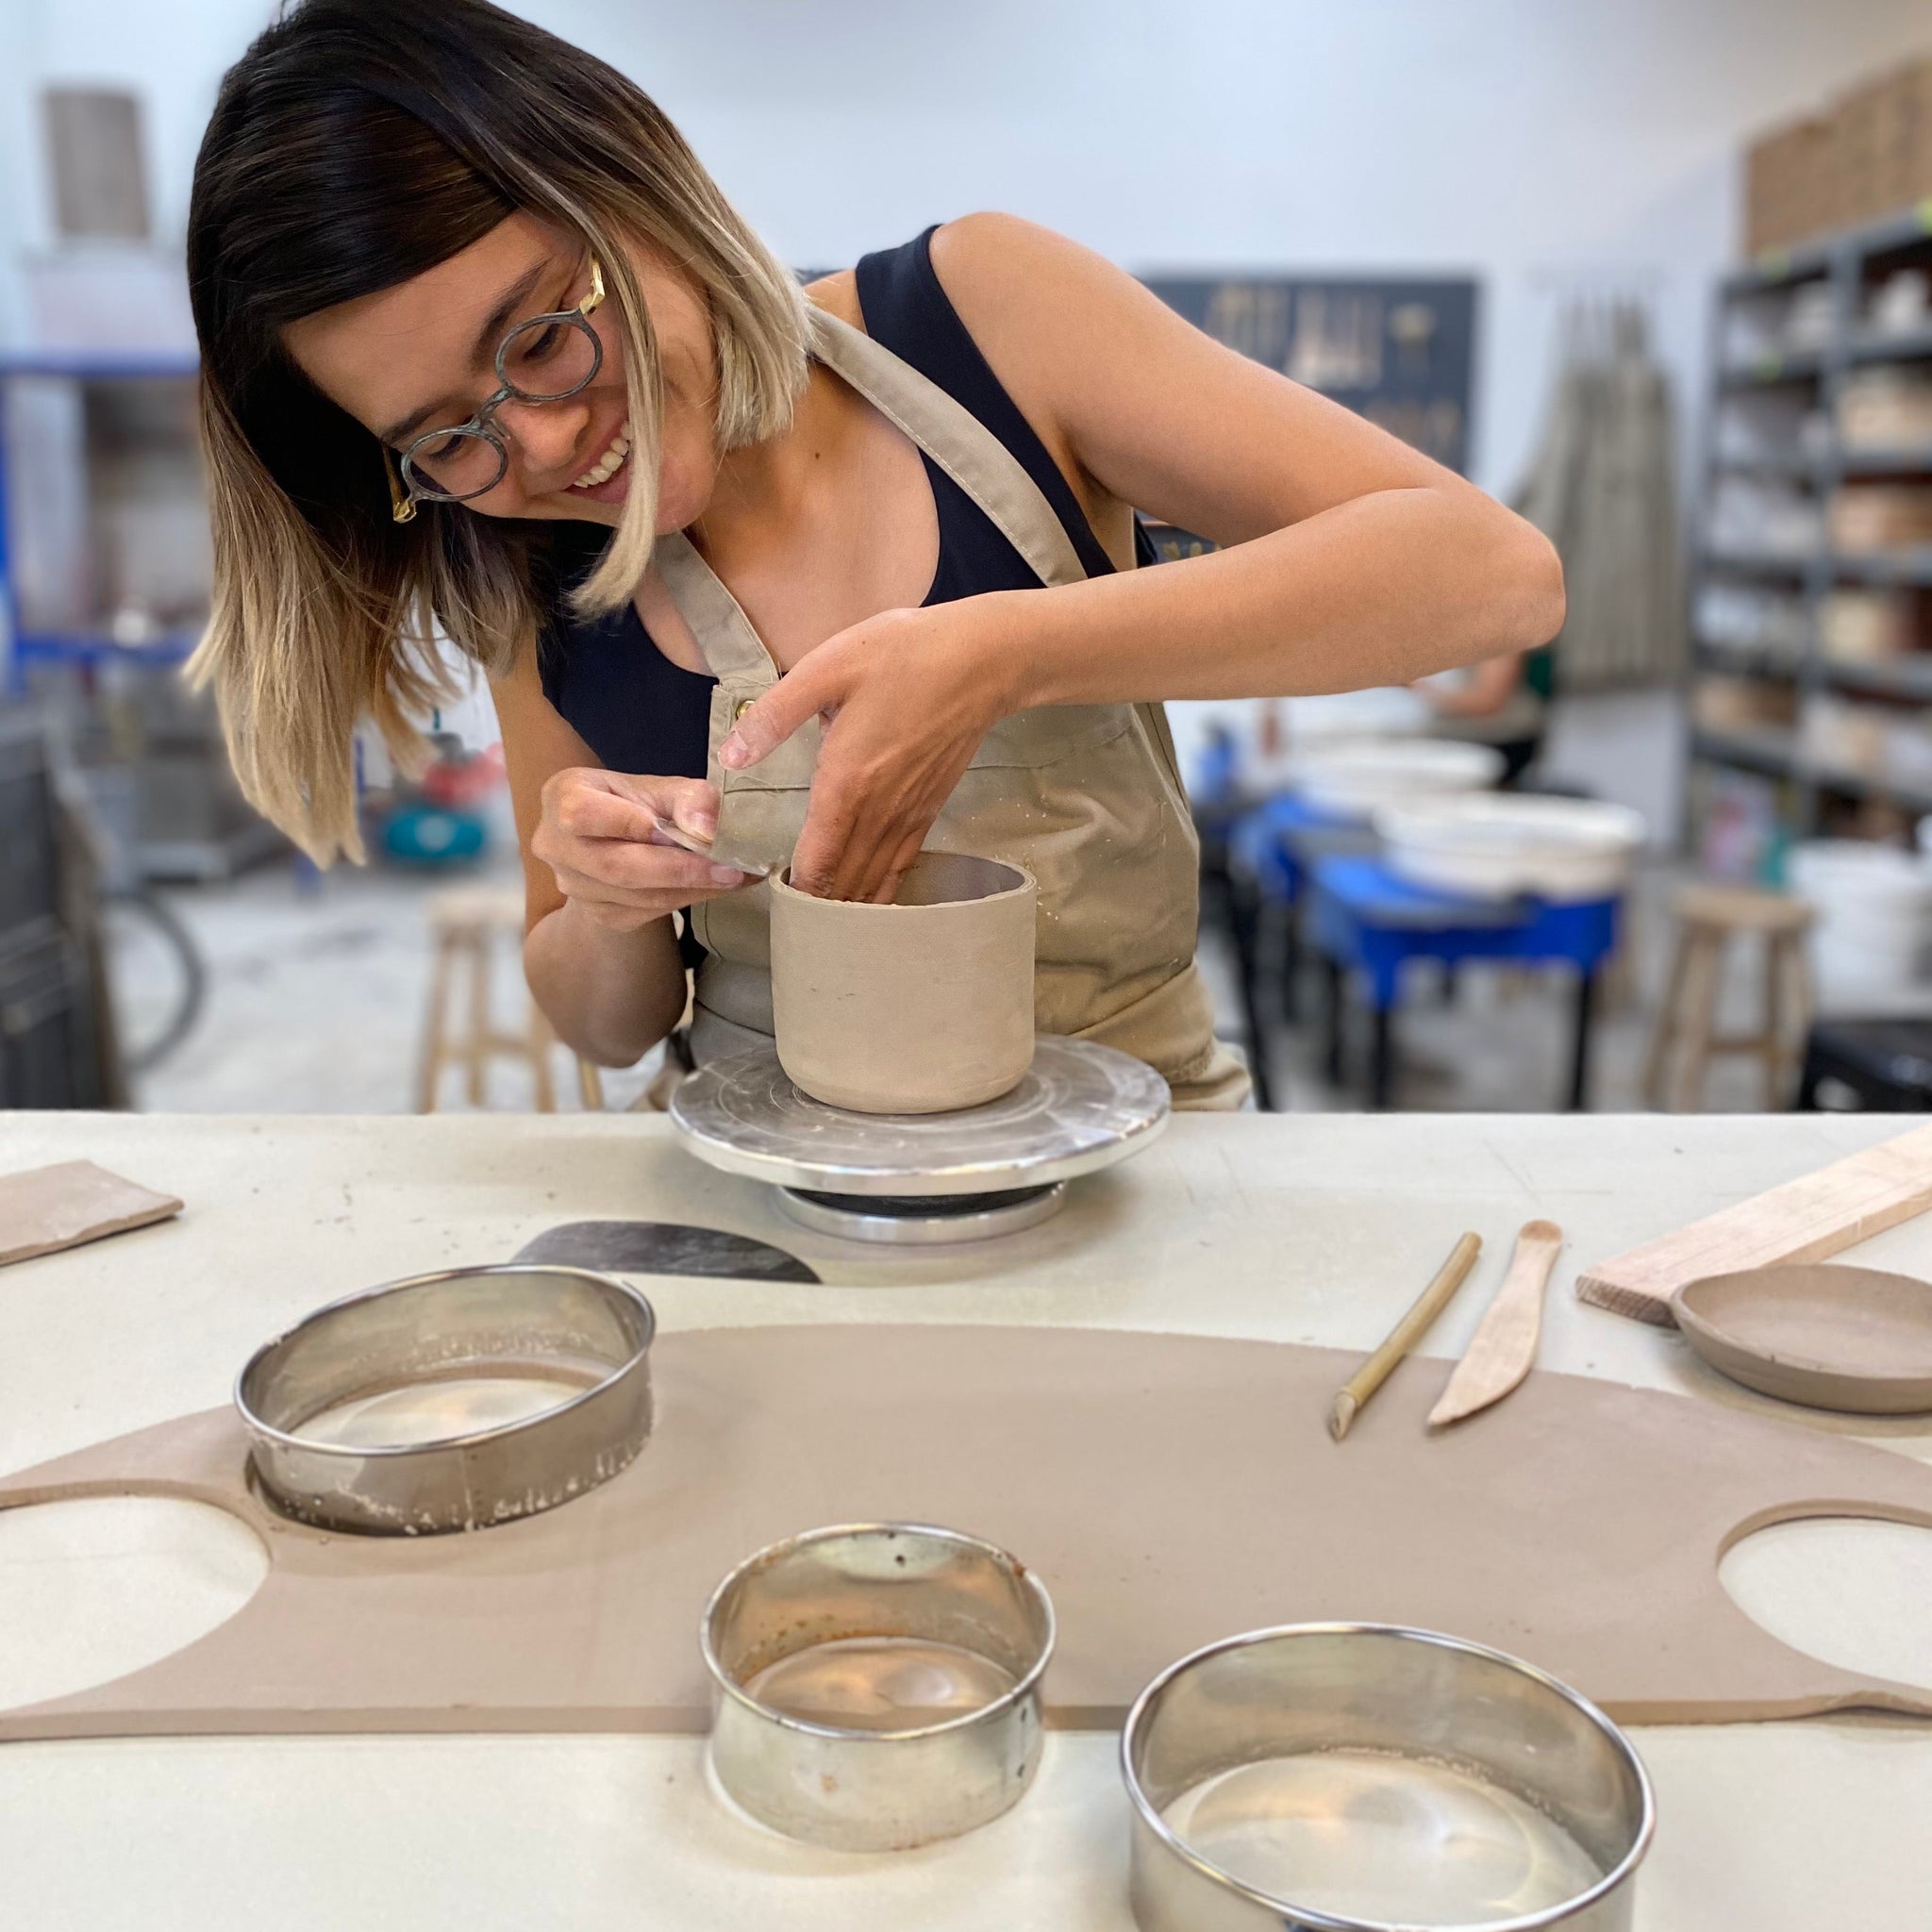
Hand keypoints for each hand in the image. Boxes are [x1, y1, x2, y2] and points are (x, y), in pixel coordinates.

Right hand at [531, 769, 747, 931]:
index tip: (682, 831)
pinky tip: (713, 887)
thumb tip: (708, 828)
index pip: (583, 814)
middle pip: (616, 866)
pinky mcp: (597, 914)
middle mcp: (556, 845)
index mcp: (562, 796)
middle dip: (680, 869)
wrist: (612, 839)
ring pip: (636, 895)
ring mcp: (573, 885)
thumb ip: (688, 799)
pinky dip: (685, 900)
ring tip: (734, 877)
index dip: (630, 824)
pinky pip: (645, 912)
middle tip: (730, 868)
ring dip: (691, 889)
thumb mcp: (660, 787)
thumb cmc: (635, 803)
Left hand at [719, 595, 1021, 900]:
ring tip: (824, 922)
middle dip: (817, 905)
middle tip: (790, 916)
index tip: (772, 896)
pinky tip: (870, 902)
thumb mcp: (826, 669)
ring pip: (874, 881)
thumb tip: (731, 756)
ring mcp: (909, 815)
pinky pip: (901, 866)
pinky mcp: (929, 809)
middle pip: (844, 882)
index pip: (816, 861)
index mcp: (846, 784)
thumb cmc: (901, 656)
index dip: (794, 888)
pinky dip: (883, 890)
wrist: (980, 662)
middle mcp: (879, 812)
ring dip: (849, 904)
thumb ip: (774, 715)